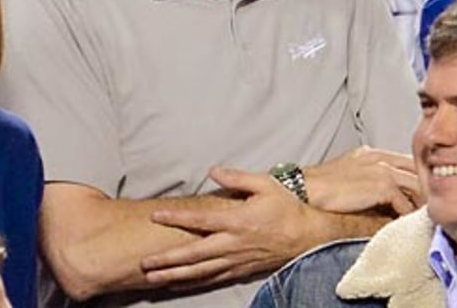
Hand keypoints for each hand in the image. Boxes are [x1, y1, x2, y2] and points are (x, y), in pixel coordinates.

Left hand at [139, 167, 311, 288]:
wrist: (312, 235)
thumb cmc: (287, 206)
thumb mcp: (264, 184)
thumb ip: (236, 177)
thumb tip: (212, 171)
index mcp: (236, 221)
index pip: (200, 221)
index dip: (176, 218)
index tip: (155, 216)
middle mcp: (234, 244)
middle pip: (194, 255)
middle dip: (167, 260)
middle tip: (144, 264)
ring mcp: (238, 260)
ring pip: (201, 272)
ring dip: (176, 276)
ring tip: (153, 279)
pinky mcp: (243, 270)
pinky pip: (215, 279)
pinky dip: (195, 283)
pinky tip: (178, 284)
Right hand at [304, 146, 421, 214]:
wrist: (304, 190)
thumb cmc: (322, 188)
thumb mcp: (350, 176)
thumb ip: (372, 179)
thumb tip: (391, 199)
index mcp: (371, 153)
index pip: (406, 163)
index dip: (415, 181)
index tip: (416, 198)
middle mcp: (379, 157)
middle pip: (417, 172)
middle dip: (421, 191)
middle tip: (419, 210)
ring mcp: (382, 169)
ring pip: (417, 187)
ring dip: (419, 205)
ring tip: (415, 219)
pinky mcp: (382, 185)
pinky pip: (407, 204)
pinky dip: (408, 215)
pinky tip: (402, 224)